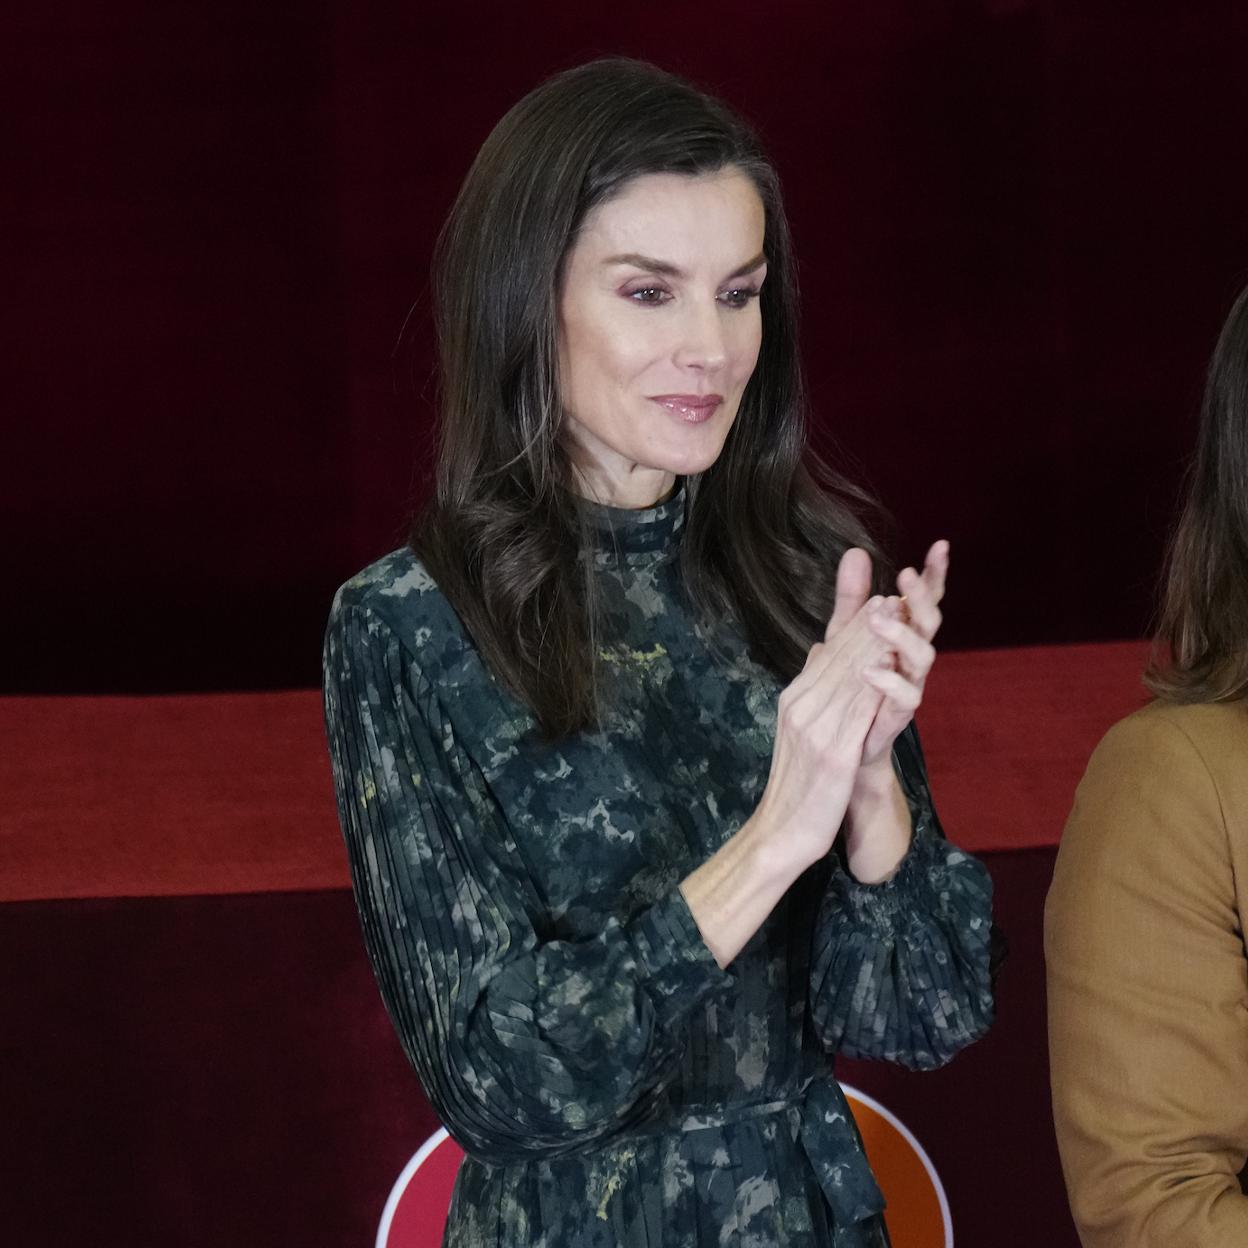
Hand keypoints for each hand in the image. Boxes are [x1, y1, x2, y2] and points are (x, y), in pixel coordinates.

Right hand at [754, 591, 892, 870]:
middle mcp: (800, 708)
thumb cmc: (796, 786)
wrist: (781, 833)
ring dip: (877, 644)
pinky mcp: (833, 754)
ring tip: (900, 618)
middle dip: (868, 625)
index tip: (880, 598)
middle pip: (839, 658)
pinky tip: (896, 666)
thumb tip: (817, 650)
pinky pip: (860, 712)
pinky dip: (878, 684)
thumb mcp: (800, 732)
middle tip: (895, 594)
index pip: (827, 654)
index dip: (855, 625)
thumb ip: (812, 691)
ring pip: (851, 678)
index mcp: (793, 700)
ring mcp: (815, 729)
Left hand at [859, 540, 947, 766]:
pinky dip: (889, 681)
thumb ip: (852, 598)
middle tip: (905, 574)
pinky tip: (869, 668)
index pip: (925, 600)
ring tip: (878, 618)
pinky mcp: (899, 713)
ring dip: (903, 634)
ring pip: (923, 656)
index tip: (940, 546)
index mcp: (904, 634)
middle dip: (921, 597)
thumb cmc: (851, 682)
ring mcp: (910, 684)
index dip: (935, 575)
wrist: (845, 740)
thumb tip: (856, 552)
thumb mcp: (845, 634)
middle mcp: (912, 657)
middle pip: (929, 622)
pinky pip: (906, 696)